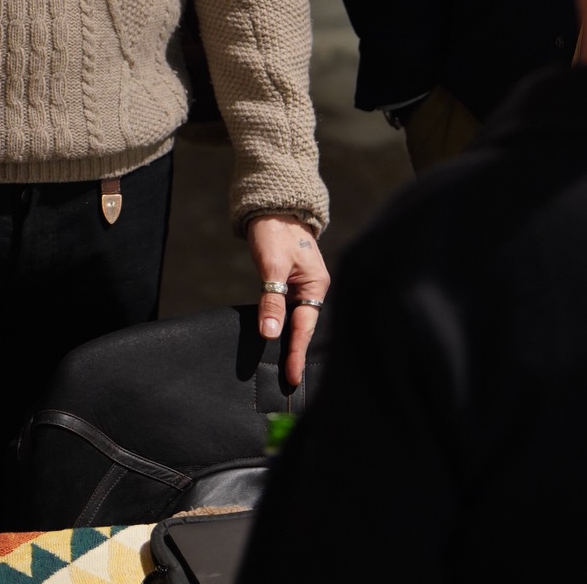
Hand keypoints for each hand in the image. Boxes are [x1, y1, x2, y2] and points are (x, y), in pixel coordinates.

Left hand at [247, 213, 329, 385]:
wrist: (272, 205)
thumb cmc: (275, 231)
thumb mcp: (272, 266)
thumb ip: (272, 300)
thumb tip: (270, 334)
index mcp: (316, 283)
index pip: (305, 326)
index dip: (297, 353)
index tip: (292, 377)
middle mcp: (314, 287)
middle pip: (305, 326)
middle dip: (297, 352)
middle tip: (289, 381)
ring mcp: (304, 284)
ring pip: (298, 320)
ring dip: (291, 341)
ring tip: (286, 368)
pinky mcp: (292, 282)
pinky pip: (290, 310)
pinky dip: (285, 326)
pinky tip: (279, 340)